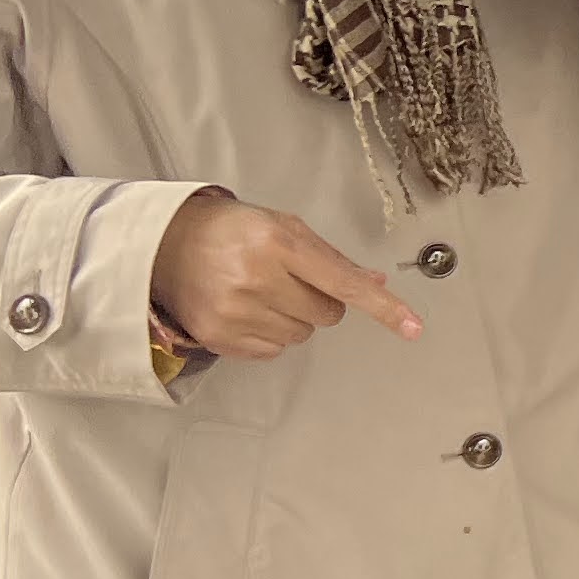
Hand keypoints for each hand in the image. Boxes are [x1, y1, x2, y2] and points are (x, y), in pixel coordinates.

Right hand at [149, 194, 421, 359]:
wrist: (165, 244)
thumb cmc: (233, 231)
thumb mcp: (284, 227)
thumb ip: (332, 258)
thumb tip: (376, 284)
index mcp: (277, 243)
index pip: (342, 283)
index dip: (382, 307)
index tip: (414, 327)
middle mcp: (256, 278)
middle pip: (327, 315)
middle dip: (320, 301)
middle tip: (289, 280)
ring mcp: (235, 311)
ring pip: (302, 335)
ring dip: (293, 318)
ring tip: (261, 292)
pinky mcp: (218, 337)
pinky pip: (274, 351)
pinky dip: (270, 334)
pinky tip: (246, 309)